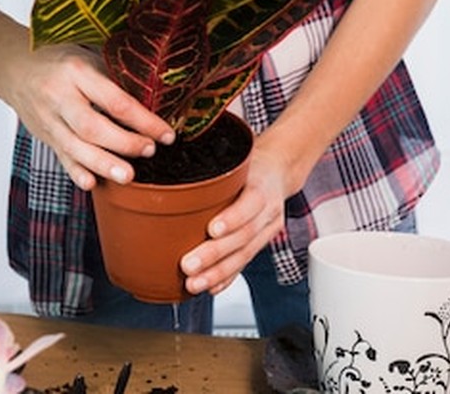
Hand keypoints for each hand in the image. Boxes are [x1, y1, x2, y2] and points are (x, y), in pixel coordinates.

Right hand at [0, 42, 175, 190]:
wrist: (13, 66)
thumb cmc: (58, 59)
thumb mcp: (88, 56)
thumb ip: (116, 75)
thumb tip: (157, 97)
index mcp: (77, 71)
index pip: (115, 101)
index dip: (144, 120)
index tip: (165, 133)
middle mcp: (59, 96)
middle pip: (92, 127)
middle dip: (124, 144)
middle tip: (149, 150)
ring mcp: (48, 119)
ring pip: (75, 147)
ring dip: (103, 165)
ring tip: (128, 176)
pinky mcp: (44, 135)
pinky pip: (60, 157)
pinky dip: (76, 172)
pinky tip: (92, 183)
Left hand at [179, 141, 292, 295]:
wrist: (279, 171)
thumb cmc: (251, 165)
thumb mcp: (236, 161)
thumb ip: (212, 175)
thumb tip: (170, 183)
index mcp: (261, 185)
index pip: (251, 202)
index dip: (233, 218)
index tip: (211, 230)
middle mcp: (268, 210)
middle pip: (244, 235)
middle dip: (215, 254)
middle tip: (188, 265)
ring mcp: (268, 229)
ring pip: (245, 254)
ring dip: (217, 273)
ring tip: (194, 283)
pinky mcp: (263, 242)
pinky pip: (245, 263)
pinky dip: (227, 278)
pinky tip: (211, 288)